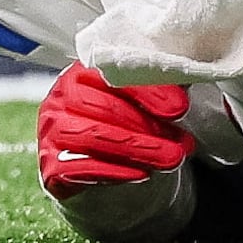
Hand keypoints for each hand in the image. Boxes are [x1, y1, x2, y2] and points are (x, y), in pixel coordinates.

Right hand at [38, 66, 199, 242]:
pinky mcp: (50, 167)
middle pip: (102, 106)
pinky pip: (78, 168)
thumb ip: (161, 80)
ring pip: (92, 136)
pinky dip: (113, 171)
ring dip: (137, 149)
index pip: (113, 73)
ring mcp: (51, 132)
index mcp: (82, 70)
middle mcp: (60, 97)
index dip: (149, 90)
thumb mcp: (142, 98)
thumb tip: (192, 68)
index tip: (180, 107)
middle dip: (146, 125)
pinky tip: (141, 174)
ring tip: (172, 159)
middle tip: (182, 142)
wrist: (99, 166)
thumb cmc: (123, 122)